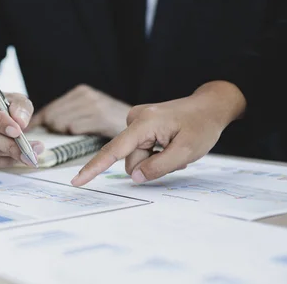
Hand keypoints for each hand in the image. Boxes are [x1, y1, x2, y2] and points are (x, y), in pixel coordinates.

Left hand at [27, 84, 129, 137]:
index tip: (26, 132)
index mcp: (80, 92)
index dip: (37, 122)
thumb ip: (66, 116)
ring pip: (61, 123)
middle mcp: (84, 95)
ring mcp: (92, 104)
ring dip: (66, 133)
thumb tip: (37, 126)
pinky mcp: (99, 115)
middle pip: (52, 117)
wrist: (140, 124)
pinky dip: (77, 134)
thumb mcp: (87, 113)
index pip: (49, 108)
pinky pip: (75, 128)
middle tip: (63, 136)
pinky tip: (88, 133)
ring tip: (80, 133)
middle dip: (52, 130)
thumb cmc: (110, 123)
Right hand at [71, 81, 246, 185]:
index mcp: (143, 123)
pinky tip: (171, 143)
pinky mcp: (140, 125)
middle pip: (130, 159)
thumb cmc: (201, 126)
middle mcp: (134, 119)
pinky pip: (140, 149)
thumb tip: (134, 177)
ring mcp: (136, 120)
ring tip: (175, 147)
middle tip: (176, 155)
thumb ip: (158, 167)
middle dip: (150, 164)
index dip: (94, 168)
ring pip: (136, 156)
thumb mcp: (186, 152)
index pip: (113, 150)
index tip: (77, 181)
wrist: (210, 106)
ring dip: (155, 159)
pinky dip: (155, 152)